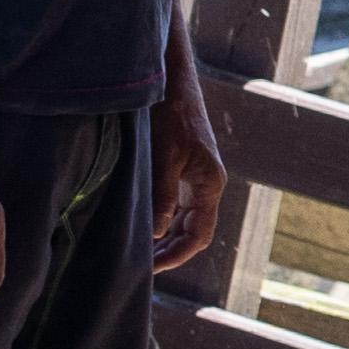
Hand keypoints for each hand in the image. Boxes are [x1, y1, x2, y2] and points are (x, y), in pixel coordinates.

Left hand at [146, 81, 229, 271]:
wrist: (172, 80)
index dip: (177, 256)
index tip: (151, 268)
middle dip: (169, 250)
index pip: (198, 235)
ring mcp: (195, 176)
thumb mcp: (164, 158)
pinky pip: (175, 204)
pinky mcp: (183, 168)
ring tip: (139, 250)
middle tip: (140, 265)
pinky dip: (162, 218)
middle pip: (192, 231)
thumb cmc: (171, 115)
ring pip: (183, 219)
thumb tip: (156, 233)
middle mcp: (206, 185)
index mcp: (209, 185)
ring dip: (164, 236)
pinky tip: (142, 224)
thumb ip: (163, 197)